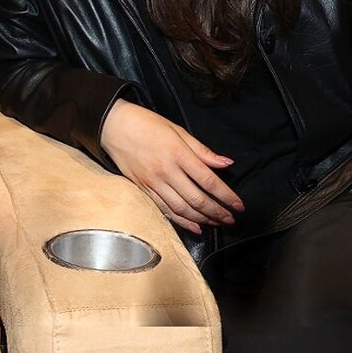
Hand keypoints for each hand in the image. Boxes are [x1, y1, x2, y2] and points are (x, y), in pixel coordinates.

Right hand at [99, 98, 244, 234]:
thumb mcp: (177, 130)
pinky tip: (194, 228)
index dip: (226, 196)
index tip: (239, 205)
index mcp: (178, 154)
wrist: (112, 126)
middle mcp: (166, 171)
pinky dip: (181, 221)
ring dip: (202, 219)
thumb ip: (202, 150)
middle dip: (217, 212)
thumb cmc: (146, 124)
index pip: (208, 181)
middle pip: (197, 199)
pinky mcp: (142, 189)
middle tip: (231, 220)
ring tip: (216, 224)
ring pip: (181, 208)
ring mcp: (153, 182)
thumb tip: (226, 164)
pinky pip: (164, 209)